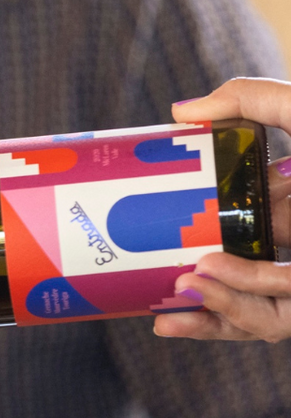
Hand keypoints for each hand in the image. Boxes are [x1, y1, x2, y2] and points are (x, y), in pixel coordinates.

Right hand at [154, 78, 290, 341]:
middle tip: (145, 287)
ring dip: (212, 306)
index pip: (231, 238)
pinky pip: (275, 316)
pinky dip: (238, 304)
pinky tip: (206, 284)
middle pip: (236, 286)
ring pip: (252, 312)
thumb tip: (180, 113)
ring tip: (180, 287)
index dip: (184, 248)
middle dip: (190, 298)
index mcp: (289, 216)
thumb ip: (251, 101)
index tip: (142, 245)